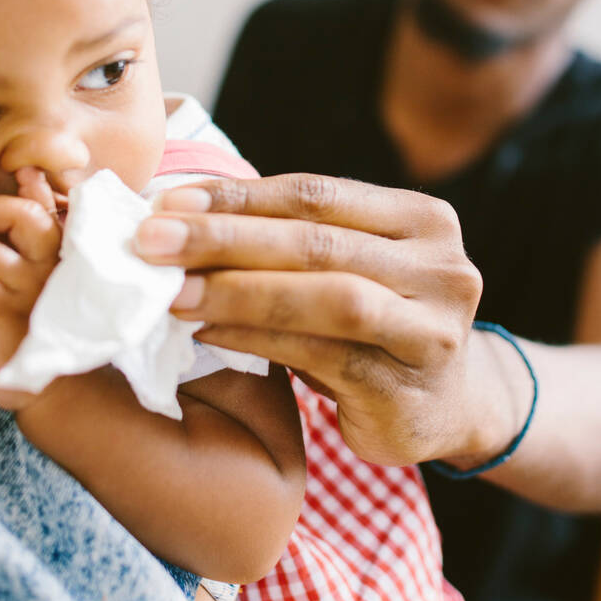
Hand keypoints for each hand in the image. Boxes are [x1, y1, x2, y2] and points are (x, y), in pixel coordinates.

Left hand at [0, 167, 61, 410]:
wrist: (52, 390)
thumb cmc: (43, 329)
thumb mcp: (43, 281)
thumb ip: (33, 238)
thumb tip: (28, 183)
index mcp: (64, 257)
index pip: (50, 209)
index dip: (33, 186)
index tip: (16, 172)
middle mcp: (52, 270)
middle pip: (23, 217)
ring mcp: (30, 293)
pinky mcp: (4, 316)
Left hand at [134, 173, 485, 465]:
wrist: (450, 405)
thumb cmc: (379, 323)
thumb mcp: (352, 267)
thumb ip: (294, 240)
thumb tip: (181, 217)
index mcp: (422, 219)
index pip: (319, 195)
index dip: (240, 196)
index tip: (168, 201)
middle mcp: (441, 268)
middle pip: (319, 242)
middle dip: (226, 238)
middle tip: (151, 240)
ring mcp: (433, 330)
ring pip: (328, 297)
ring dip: (239, 292)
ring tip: (173, 292)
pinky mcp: (408, 391)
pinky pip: (322, 356)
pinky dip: (257, 341)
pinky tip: (206, 335)